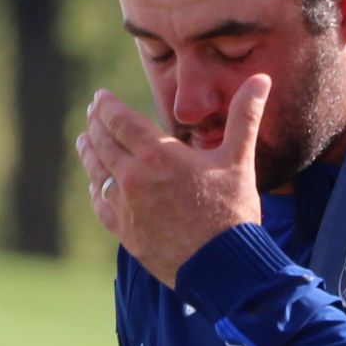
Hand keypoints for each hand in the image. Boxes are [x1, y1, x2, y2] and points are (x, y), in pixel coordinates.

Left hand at [76, 77, 267, 284]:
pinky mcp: (125, 233)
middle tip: (92, 113)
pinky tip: (97, 183)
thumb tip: (262, 78)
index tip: (100, 97)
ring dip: (89, 153)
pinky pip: (102, 204)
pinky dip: (97, 189)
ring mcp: (126, 207)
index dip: (106, 106)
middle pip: (103, 143)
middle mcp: (134, 178)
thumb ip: (244, 116)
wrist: (223, 267)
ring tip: (83, 140)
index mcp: (159, 155)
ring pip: (98, 172)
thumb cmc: (233, 212)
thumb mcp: (239, 160)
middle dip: (96, 124)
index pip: (120, 121)